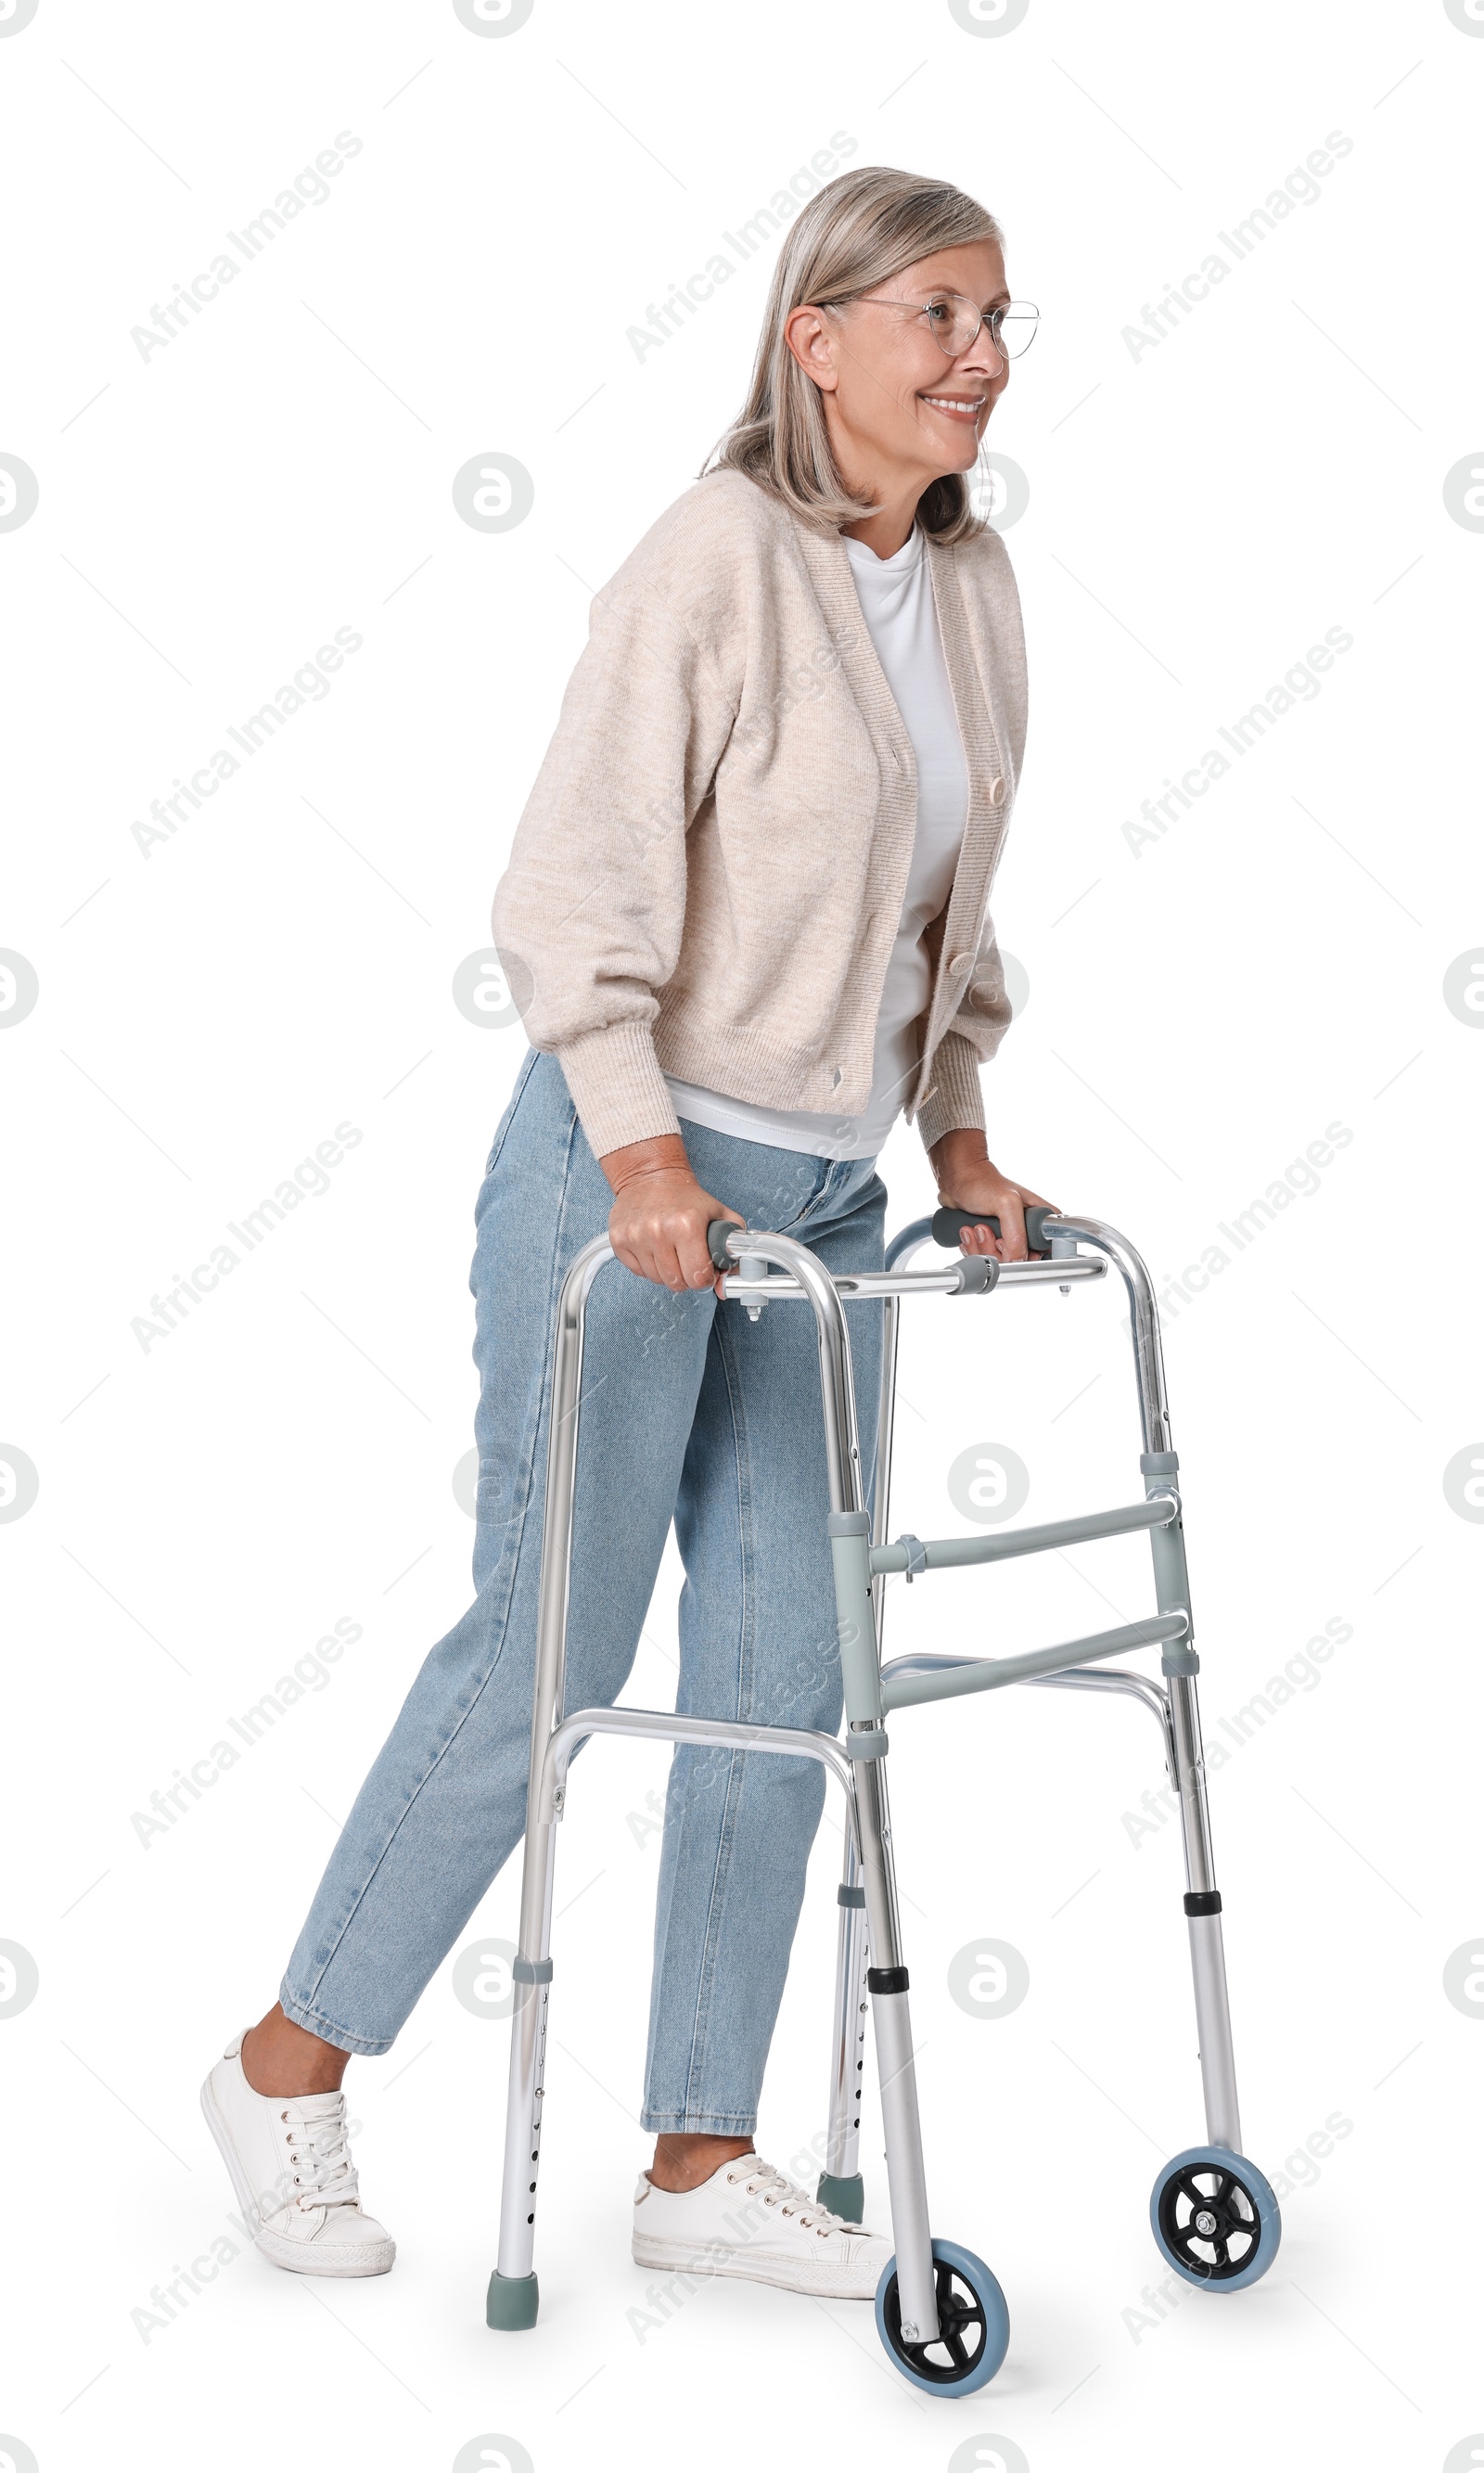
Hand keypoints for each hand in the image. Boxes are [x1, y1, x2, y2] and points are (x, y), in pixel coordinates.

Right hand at [599, 1133, 743, 1291]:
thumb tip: (727, 1283)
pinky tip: (654, 1249)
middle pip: (677, 1283)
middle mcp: (659, 1231)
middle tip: (687, 1259)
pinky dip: (648, 1266)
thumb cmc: (684, 1198)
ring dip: (666, 1272)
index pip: (698, 1277)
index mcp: (687, 1224)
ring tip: (670, 1251)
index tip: (703, 1269)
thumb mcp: (719, 1214)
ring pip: (657, 1279)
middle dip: (686, 1276)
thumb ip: (732, 1249)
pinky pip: (638, 1272)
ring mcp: (636, 1236)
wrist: (650, 1177)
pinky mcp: (619, 1240)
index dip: (704, 1277)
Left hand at [928, 1128, 1054, 1262]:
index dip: (1026, 1255)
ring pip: (998, 1261)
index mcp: (1040, 1219)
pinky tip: (969, 1231)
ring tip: (975, 1227)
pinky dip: (972, 1249)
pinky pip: (984, 1259)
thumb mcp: (1007, 1204)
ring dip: (980, 1247)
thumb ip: (1017, 1235)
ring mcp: (1008, 1237)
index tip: (1006, 1242)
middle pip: (1018, 1261)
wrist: (957, 1179)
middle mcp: (1027, 1230)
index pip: (1045, 1251)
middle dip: (994, 1249)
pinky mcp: (990, 1241)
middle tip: (984, 1229)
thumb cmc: (983, 1182)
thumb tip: (1018, 1261)